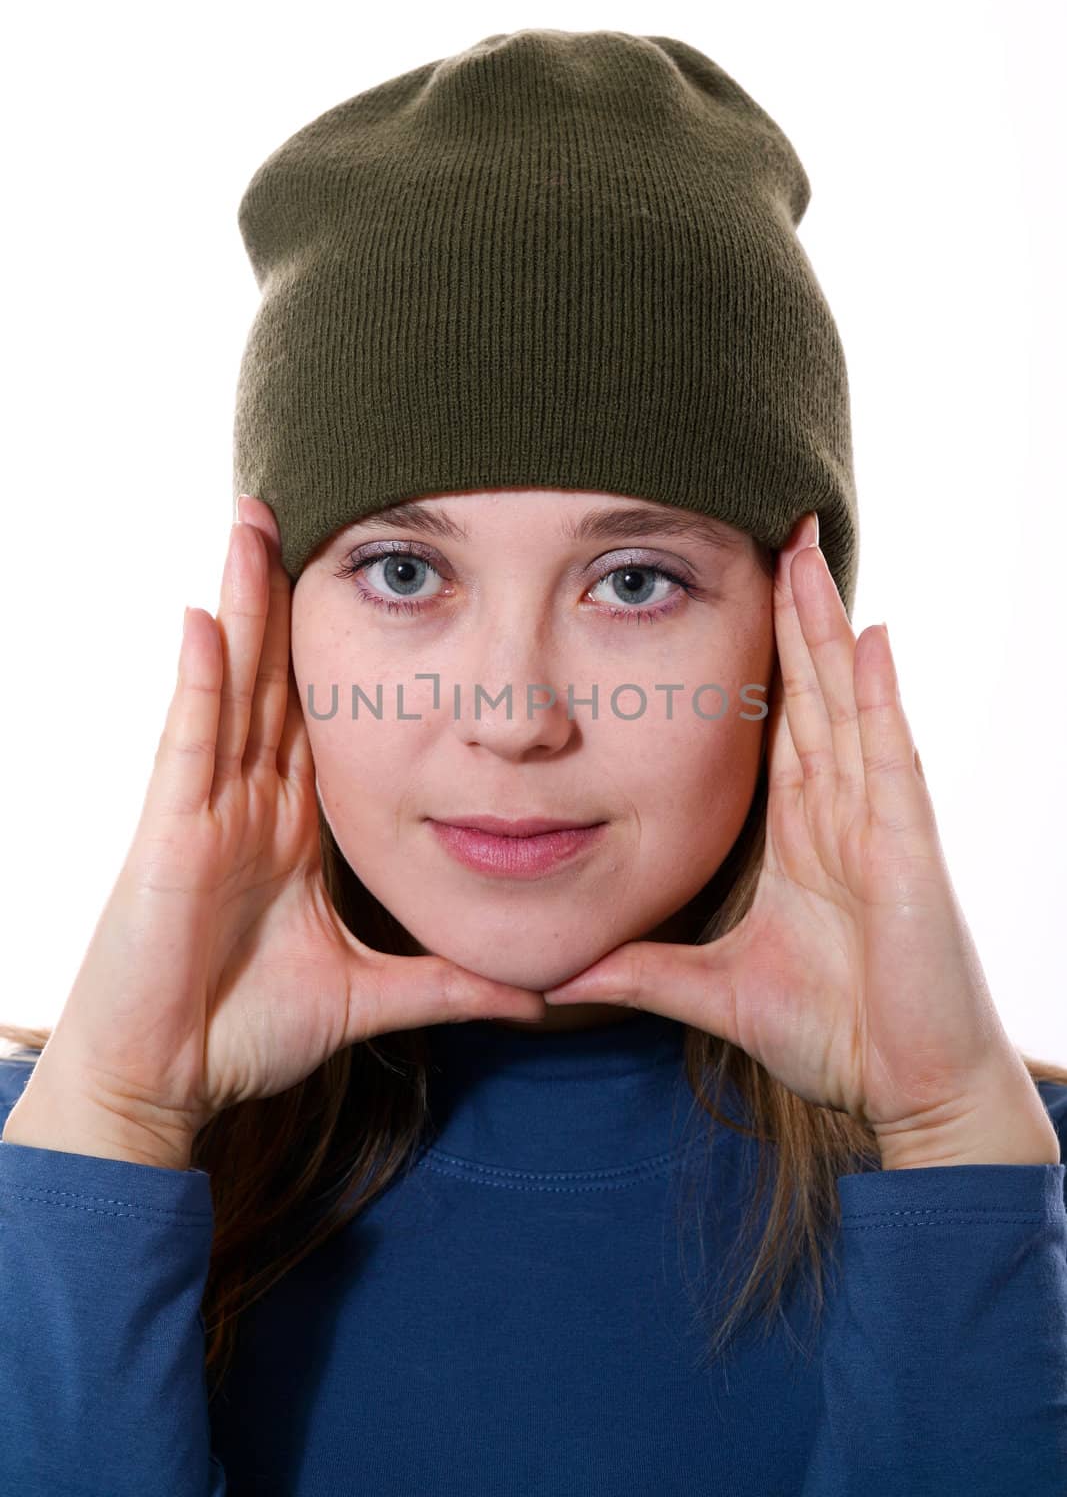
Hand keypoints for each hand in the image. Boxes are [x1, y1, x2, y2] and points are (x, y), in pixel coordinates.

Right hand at [30, 496, 545, 1159]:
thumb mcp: (370, 996)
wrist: (169, 1083)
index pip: (318, 717)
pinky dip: (199, 679)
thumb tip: (537, 995)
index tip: (362, 583)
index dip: (334, 649)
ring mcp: (208, 809)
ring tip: (254, 524)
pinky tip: (206, 616)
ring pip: (232, 688)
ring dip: (243, 605)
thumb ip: (448, 985)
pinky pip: (190, 742)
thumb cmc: (246, 1033)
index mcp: (291, 826)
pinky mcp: (174, 832)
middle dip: (284, 597)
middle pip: (274, 680)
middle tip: (297, 510)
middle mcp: (250, 801)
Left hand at [545, 512, 1048, 1158]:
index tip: (738, 594)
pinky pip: (890, 756)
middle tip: (776, 533)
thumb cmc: (833, 1035)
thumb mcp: (714, 991)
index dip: (760, 657)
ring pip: (845, 703)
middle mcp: (840, 813)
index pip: (775, 723)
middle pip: (810, 691)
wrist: (907, 1090)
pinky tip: (869, 636)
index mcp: (800, 834)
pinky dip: (879, 695)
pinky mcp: (906, 846)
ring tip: (808, 552)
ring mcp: (876, 822)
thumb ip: (643, 972)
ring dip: (825, 627)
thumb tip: (562, 974)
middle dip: (792, 613)